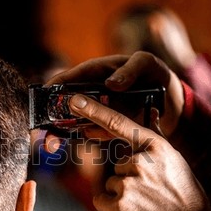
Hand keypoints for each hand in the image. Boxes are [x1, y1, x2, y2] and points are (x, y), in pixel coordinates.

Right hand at [45, 51, 184, 141]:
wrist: (170, 101)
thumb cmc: (155, 74)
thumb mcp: (147, 64)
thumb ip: (131, 69)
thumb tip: (110, 84)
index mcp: (96, 72)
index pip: (68, 77)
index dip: (52, 88)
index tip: (41, 99)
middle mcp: (91, 91)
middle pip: (64, 105)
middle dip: (51, 122)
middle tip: (45, 136)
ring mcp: (97, 109)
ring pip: (74, 122)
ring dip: (63, 135)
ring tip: (56, 146)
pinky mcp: (105, 124)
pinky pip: (92, 132)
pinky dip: (91, 137)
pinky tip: (97, 137)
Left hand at [65, 92, 210, 210]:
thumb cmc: (183, 193)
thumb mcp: (174, 159)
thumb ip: (156, 137)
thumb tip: (152, 112)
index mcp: (155, 146)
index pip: (118, 123)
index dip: (93, 110)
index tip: (74, 101)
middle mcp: (140, 161)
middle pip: (116, 162)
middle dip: (128, 175)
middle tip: (150, 189)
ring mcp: (128, 182)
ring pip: (111, 181)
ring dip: (122, 192)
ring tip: (146, 201)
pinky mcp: (119, 204)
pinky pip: (102, 199)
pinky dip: (112, 206)